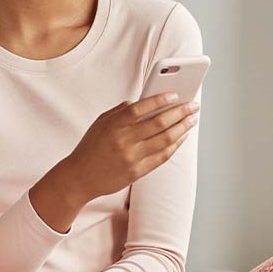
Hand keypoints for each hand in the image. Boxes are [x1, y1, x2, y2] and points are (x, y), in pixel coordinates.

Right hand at [63, 92, 199, 198]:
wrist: (79, 178)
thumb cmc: (91, 146)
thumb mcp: (100, 123)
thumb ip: (121, 111)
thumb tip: (145, 100)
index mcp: (113, 126)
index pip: (139, 109)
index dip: (159, 100)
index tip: (175, 94)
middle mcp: (123, 141)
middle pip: (158, 123)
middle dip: (180, 112)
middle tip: (193, 105)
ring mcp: (131, 158)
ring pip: (164, 140)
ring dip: (182, 128)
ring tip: (192, 119)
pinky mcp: (137, 172)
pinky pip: (162, 157)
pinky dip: (175, 145)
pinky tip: (182, 136)